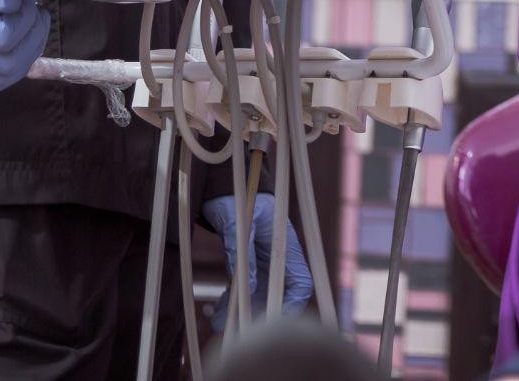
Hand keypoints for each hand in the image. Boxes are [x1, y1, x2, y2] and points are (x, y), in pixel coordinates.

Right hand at [0, 0, 47, 90]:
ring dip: (28, 51)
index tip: (25, 0)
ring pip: (2, 76)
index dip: (23, 19)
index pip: (0, 35)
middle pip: (4, 64)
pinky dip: (17, 59)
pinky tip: (22, 35)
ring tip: (31, 23)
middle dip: (30, 37)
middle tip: (34, 12)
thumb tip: (16, 5)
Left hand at [204, 193, 313, 321]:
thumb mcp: (239, 222)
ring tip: (219, 324)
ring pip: (257, 298)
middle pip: (276, 296)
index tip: (275, 320)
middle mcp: (276, 259)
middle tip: (239, 332)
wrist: (222, 186)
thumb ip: (243, 252)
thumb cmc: (236, 197)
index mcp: (285, 246)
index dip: (293, 302)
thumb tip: (249, 287)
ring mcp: (261, 265)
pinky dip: (231, 305)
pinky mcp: (245, 267)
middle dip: (260, 316)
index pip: (300, 281)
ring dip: (241, 314)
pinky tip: (217, 312)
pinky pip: (242, 292)